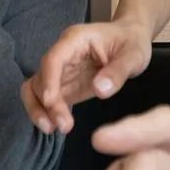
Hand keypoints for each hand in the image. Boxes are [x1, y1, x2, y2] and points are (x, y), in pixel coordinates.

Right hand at [20, 20, 152, 134]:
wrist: (131, 39)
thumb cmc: (131, 42)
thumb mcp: (133, 55)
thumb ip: (118, 71)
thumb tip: (100, 90)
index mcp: (75, 40)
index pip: (53, 59)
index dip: (49, 80)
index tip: (51, 102)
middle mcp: (62, 54)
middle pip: (40, 77)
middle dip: (44, 102)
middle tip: (60, 126)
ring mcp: (61, 70)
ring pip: (37, 89)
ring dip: (40, 109)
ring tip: (52, 129)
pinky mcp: (65, 85)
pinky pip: (47, 99)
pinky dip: (47, 112)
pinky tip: (55, 127)